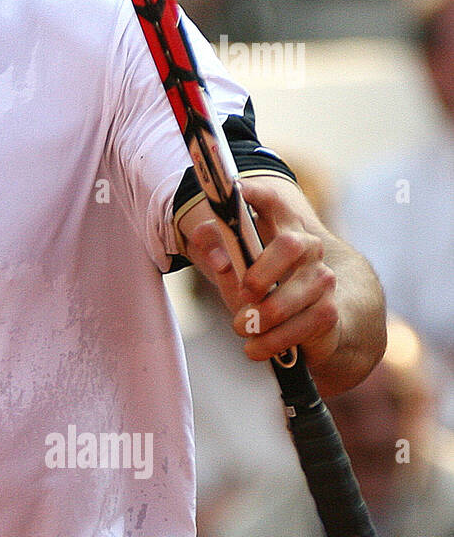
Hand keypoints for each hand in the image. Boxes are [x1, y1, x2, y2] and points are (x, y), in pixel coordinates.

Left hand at [178, 175, 342, 370]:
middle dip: (261, 271)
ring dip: (262, 316)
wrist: (305, 327)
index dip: (255, 193)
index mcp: (280, 228)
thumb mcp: (231, 269)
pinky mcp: (328, 312)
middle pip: (289, 245)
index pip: (271, 201)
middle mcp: (306, 247)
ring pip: (295, 293)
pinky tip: (255, 347)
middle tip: (244, 293)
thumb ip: (215, 249)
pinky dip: (273, 341)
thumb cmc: (260, 290)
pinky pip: (302, 326)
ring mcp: (321, 279)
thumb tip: (208, 241)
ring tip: (241, 326)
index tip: (236, 190)